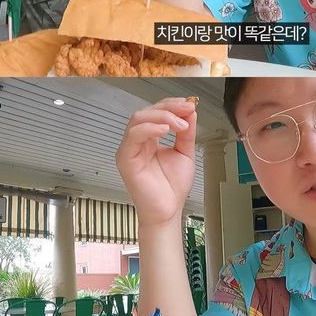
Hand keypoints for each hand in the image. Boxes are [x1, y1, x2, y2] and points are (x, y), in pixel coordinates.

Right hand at [117, 97, 196, 226]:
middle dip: (169, 107)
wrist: (168, 211)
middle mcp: (137, 141)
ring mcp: (129, 149)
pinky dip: (150, 128)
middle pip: (147, 111)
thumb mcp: (185, 152)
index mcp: (149, 138)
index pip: (157, 112)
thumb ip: (186, 132)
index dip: (173, 105)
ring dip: (162, 116)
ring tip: (179, 124)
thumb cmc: (173, 187)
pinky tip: (165, 129)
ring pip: (138, 118)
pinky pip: (133, 136)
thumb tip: (190, 111)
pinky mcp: (125, 159)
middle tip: (187, 110)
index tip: (190, 105)